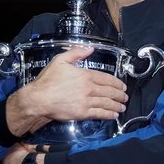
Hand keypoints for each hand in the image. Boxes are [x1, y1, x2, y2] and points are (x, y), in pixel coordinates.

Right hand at [6, 45, 127, 136]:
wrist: (39, 99)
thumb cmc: (48, 81)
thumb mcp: (60, 60)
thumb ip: (76, 53)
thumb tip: (89, 48)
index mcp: (85, 75)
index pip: (106, 79)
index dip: (117, 83)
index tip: (122, 86)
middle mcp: (89, 88)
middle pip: (110, 92)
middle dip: (120, 95)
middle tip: (125, 97)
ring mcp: (86, 101)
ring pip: (107, 103)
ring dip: (117, 105)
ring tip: (122, 107)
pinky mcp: (82, 113)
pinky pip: (100, 114)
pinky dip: (109, 115)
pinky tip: (114, 115)